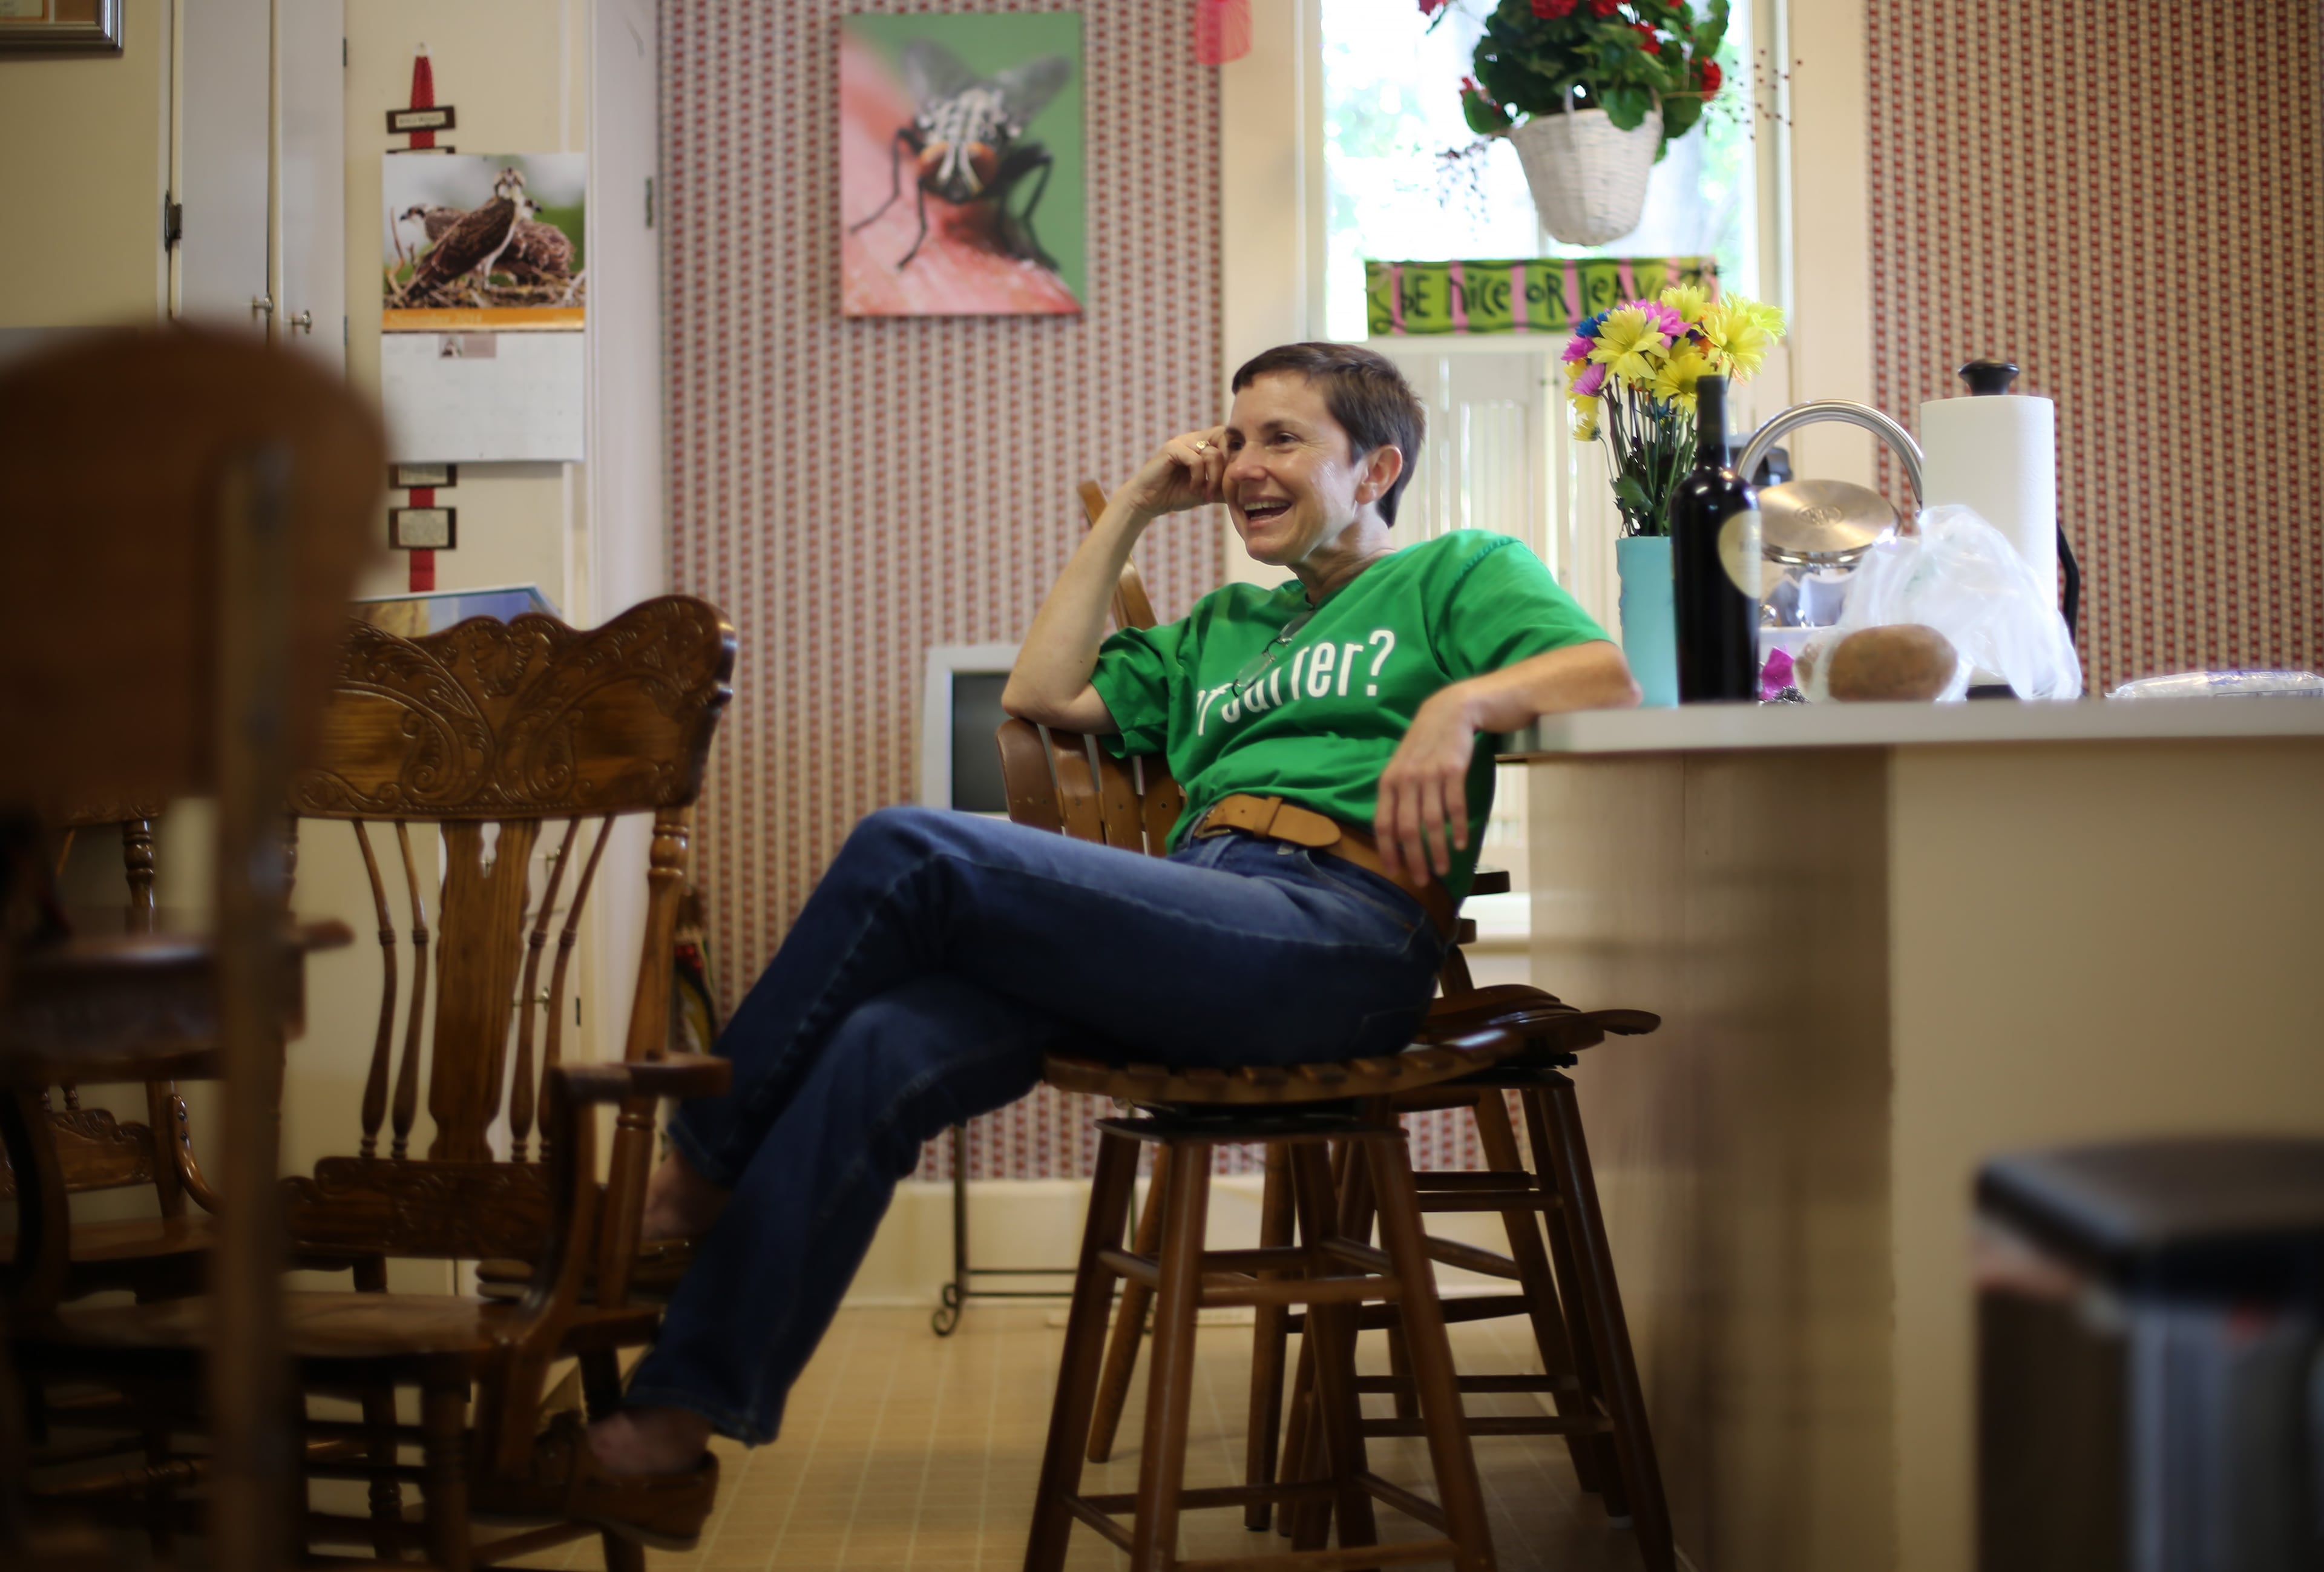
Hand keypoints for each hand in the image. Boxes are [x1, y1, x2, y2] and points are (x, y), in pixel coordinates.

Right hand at [1113, 426, 1227, 519]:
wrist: (1149, 502)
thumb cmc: (1177, 495)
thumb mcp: (1208, 491)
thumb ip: (1226, 485)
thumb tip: (1250, 487)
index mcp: (1204, 444)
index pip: (1230, 438)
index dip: (1237, 456)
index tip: (1234, 481)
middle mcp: (1194, 438)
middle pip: (1226, 440)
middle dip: (1228, 467)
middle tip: (1223, 488)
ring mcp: (1182, 441)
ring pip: (1213, 453)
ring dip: (1213, 478)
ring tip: (1205, 494)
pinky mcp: (1171, 448)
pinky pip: (1196, 459)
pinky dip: (1198, 477)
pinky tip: (1193, 489)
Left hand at [1374, 685, 1477, 884]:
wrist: (1454, 707)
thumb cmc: (1429, 740)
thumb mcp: (1405, 764)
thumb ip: (1399, 793)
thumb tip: (1396, 830)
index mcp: (1388, 781)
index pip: (1383, 824)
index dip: (1388, 851)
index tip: (1396, 873)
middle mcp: (1404, 779)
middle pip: (1407, 829)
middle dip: (1414, 858)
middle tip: (1423, 880)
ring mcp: (1428, 773)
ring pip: (1431, 822)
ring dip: (1438, 849)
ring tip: (1444, 868)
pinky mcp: (1453, 769)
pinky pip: (1455, 805)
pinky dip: (1458, 827)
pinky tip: (1462, 843)